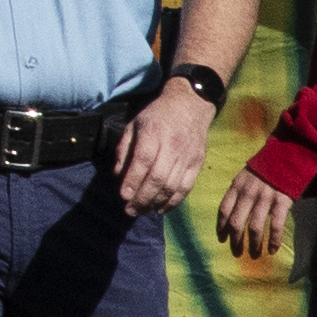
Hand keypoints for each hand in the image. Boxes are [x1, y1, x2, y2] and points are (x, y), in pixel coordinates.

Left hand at [116, 78, 217, 215]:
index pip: (143, 161)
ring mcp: (187, 157)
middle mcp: (172, 146)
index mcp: (153, 133)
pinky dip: (173, 202)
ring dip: (156, 203)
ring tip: (142, 212)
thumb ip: (124, 149)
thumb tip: (118, 174)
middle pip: (158, 178)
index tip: (123, 196)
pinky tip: (161, 209)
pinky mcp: (198, 164)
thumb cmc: (157, 115)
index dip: (133, 180)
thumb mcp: (134, 124)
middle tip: (130, 210)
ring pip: (173, 186)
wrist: (190, 105)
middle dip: (143, 198)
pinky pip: (186, 188)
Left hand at [214, 168, 294, 263]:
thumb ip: (238, 192)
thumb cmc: (265, 168)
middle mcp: (247, 194)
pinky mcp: (281, 202)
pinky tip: (272, 250)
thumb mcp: (245, 176)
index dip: (221, 226)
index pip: (223, 209)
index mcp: (236, 186)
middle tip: (236, 252)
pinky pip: (275, 225)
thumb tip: (231, 212)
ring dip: (253, 244)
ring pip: (254, 227)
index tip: (221, 238)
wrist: (287, 155)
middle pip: (236, 222)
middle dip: (235, 240)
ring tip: (254, 254)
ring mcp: (264, 198)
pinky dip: (273, 239)